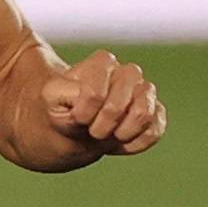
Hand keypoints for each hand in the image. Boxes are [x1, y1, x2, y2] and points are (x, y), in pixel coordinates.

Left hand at [40, 51, 163, 156]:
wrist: (72, 129)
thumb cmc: (61, 109)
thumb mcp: (51, 98)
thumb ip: (64, 91)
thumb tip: (92, 95)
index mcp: (102, 62)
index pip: (95, 95)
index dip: (82, 115)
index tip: (75, 116)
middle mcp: (129, 73)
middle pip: (119, 106)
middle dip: (100, 127)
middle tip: (89, 130)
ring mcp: (145, 92)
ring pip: (143, 115)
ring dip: (119, 134)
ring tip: (105, 135)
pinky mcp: (156, 113)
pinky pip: (154, 132)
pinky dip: (132, 144)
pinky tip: (119, 141)